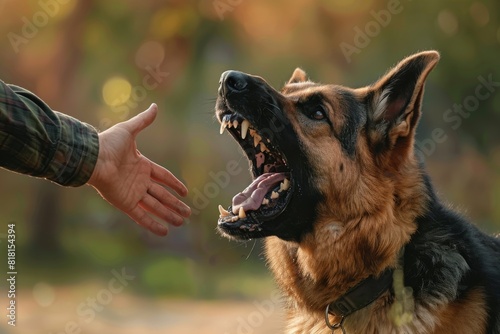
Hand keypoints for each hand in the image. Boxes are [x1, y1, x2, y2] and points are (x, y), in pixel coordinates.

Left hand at [87, 103, 190, 235]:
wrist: (92, 158)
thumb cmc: (108, 143)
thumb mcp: (129, 130)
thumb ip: (143, 121)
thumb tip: (155, 106)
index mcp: (142, 165)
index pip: (163, 177)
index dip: (174, 184)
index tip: (185, 192)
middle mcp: (138, 181)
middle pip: (162, 195)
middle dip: (175, 205)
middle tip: (188, 213)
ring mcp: (132, 193)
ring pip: (155, 206)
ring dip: (168, 215)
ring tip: (181, 222)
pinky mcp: (125, 203)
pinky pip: (142, 216)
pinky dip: (153, 224)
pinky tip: (164, 231)